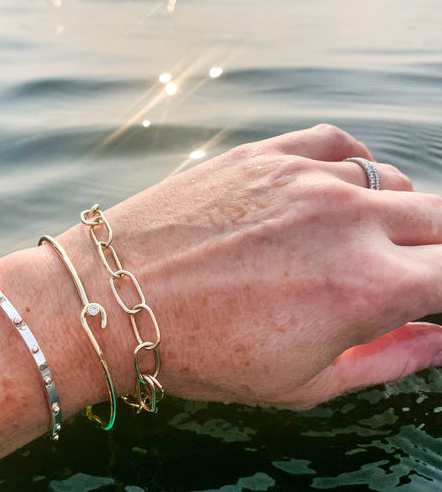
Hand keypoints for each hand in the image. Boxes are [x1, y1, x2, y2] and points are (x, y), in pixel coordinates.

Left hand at [65, 124, 441, 408]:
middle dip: (432, 250)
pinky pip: (338, 143)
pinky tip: (337, 189)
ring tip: (358, 240)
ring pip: (390, 181)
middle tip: (402, 272)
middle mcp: (346, 219)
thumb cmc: (201, 351)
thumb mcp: (303, 384)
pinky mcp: (265, 154)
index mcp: (366, 286)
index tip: (428, 294)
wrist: (116, 298)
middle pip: (438, 217)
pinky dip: (353, 166)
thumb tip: (437, 339)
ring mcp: (304, 176)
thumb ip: (388, 361)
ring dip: (391, 212)